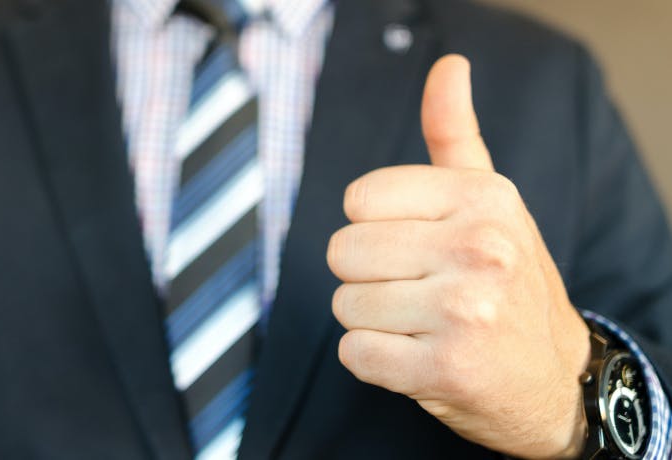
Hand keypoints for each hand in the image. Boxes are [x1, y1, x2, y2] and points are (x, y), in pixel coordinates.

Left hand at [326, 55, 590, 457]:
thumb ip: (454, 134)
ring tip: (421, 324)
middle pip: (343, 251)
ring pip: (345, 304)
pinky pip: (354, 354)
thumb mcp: (489, 200)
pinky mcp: (445, 370)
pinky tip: (417, 357)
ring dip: (371, 320)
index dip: (373, 227)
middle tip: (417, 291)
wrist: (554, 376)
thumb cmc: (508, 279)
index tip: (415, 245)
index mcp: (483, 198)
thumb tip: (448, 65)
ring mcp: (464, 312)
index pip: (359, 199)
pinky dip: (373, 360)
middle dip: (367, 276)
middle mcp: (479, 249)